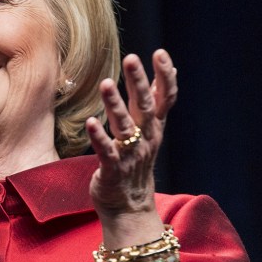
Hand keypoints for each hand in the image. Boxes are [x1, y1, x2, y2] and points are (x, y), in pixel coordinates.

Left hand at [86, 50, 177, 218]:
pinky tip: (90, 122)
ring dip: (115, 105)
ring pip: (125, 127)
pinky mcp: (113, 171)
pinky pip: (107, 152)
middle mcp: (146, 139)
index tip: (160, 53)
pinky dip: (99, 138)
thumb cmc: (135, 163)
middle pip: (145, 107)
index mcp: (154, 128)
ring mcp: (130, 155)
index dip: (164, 76)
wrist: (130, 208)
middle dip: (139, 82)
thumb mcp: (150, 131)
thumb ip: (157, 102)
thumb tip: (171, 69)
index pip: (165, 98)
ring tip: (106, 83)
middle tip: (131, 58)